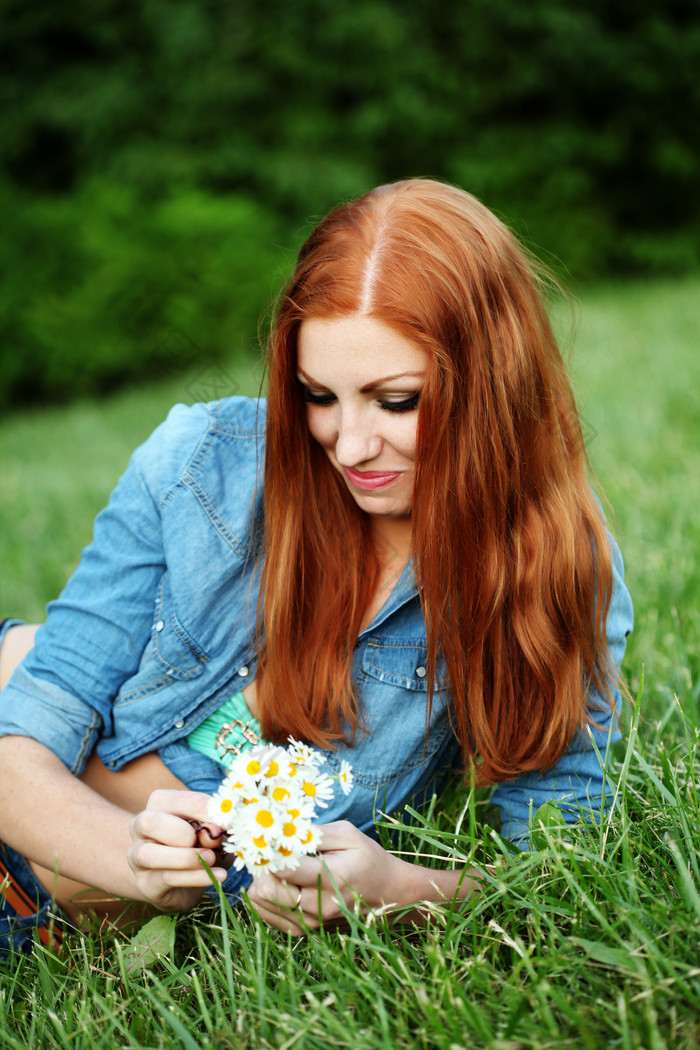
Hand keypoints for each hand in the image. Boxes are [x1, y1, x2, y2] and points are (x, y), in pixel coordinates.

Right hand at [127, 789, 227, 911]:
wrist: (184, 881)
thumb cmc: (201, 845)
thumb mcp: (212, 832)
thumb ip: (212, 829)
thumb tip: (214, 833)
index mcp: (158, 806)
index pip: (172, 799)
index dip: (203, 809)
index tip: (228, 821)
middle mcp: (140, 829)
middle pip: (147, 822)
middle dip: (180, 831)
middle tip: (210, 840)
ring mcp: (138, 858)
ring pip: (148, 855)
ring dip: (187, 857)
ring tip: (212, 858)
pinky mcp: (146, 884)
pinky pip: (166, 879)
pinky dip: (196, 877)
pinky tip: (218, 876)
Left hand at [246, 820, 410, 934]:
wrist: (389, 896)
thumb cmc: (368, 860)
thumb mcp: (348, 835)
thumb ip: (314, 833)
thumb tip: (281, 828)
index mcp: (331, 878)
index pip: (283, 868)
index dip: (269, 850)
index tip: (268, 838)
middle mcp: (318, 906)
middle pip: (265, 890)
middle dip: (261, 867)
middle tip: (270, 853)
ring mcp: (311, 923)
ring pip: (262, 904)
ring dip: (261, 882)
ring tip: (277, 868)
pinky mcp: (305, 932)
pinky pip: (267, 916)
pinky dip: (266, 898)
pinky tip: (280, 884)